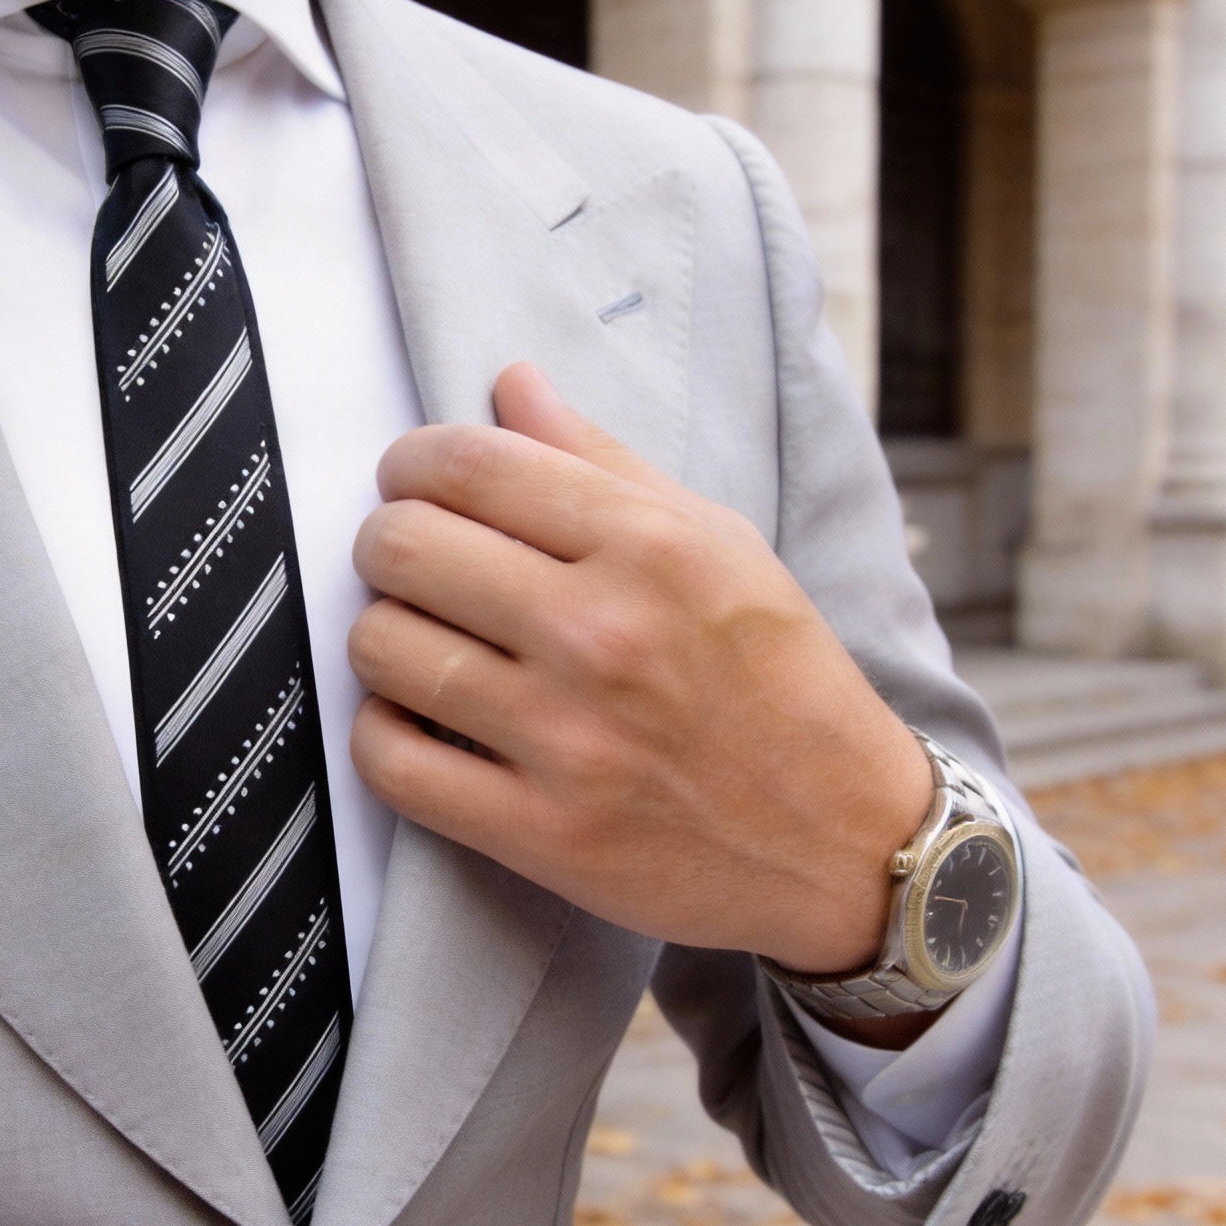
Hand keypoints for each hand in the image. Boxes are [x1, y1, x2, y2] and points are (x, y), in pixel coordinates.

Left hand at [347, 361, 932, 982]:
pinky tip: (415, 720)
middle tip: (410, 562)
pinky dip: (380, 734)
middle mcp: (602, 634)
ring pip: (381, 648)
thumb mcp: (720, 545)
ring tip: (419, 641)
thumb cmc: (781, 680)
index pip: (468, 464)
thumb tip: (511, 384)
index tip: (411, 481)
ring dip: (382, 637)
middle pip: (403, 547)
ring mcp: (567, 738)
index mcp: (650, 546)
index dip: (411, 463)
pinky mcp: (541, 832)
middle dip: (387, 543)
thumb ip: (604, 462)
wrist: (846, 841)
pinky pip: (390, 761)